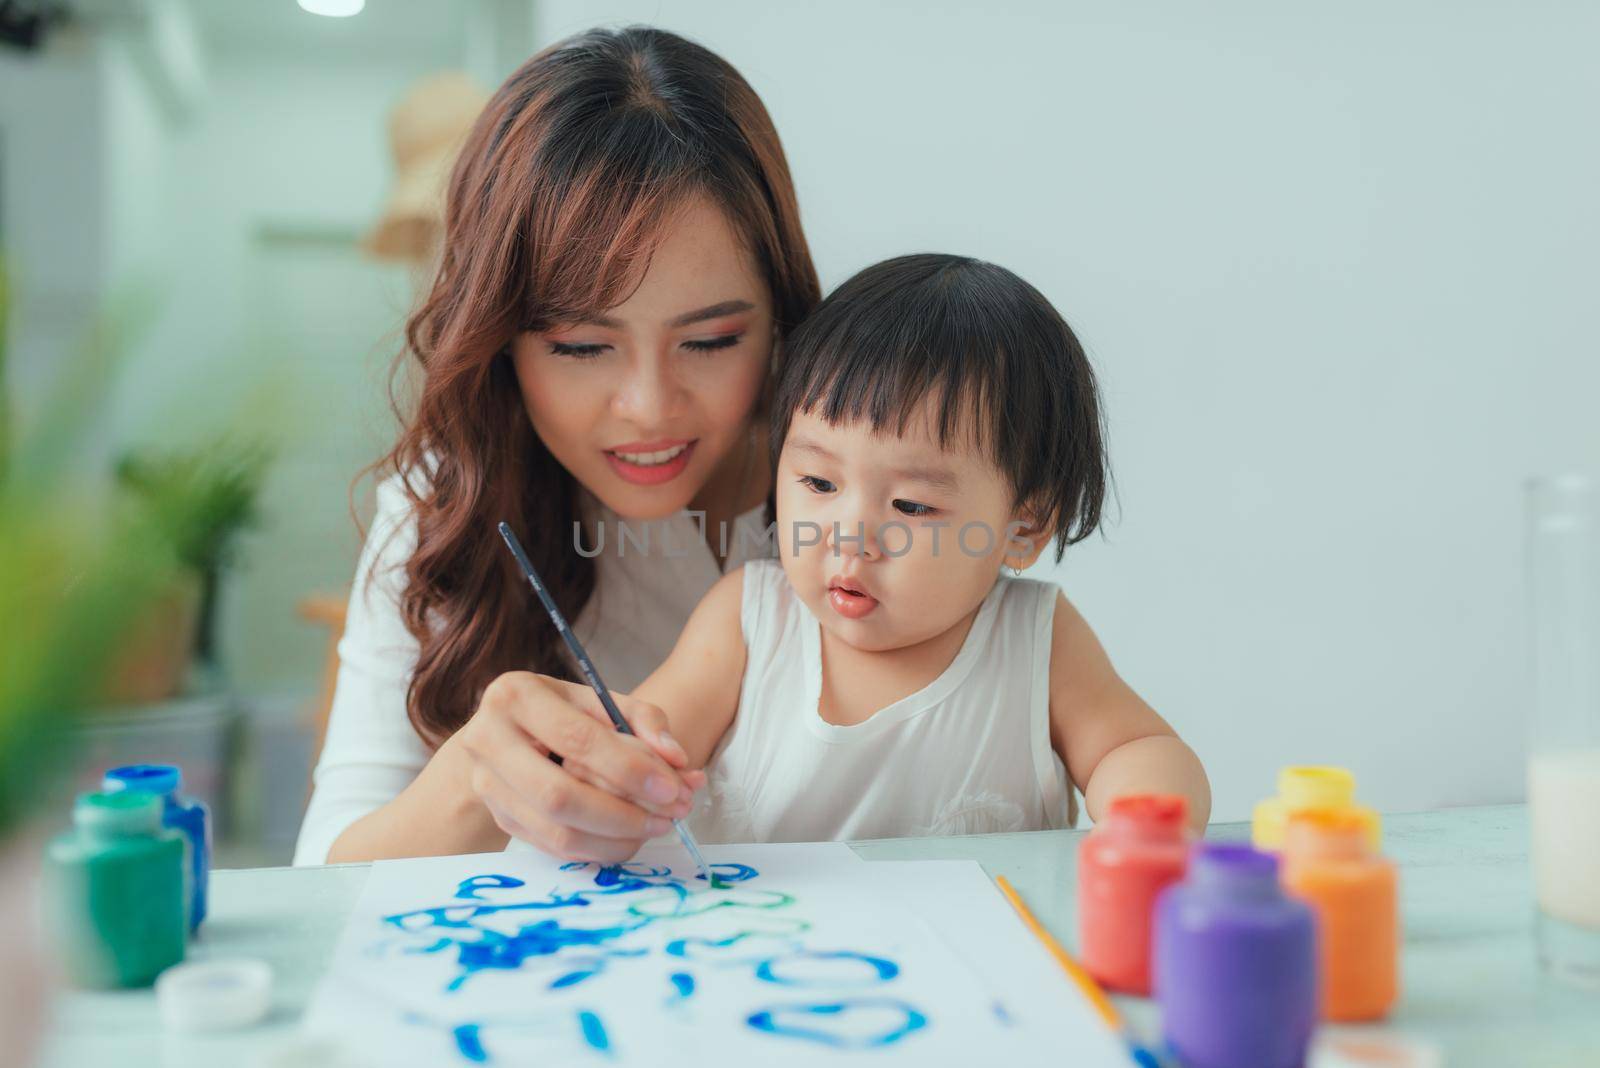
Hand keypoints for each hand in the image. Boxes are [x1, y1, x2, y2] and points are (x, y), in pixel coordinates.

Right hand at [446, 671, 705, 862]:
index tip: (671, 787)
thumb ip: (643, 720)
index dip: (627, 768)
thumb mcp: (598, 700)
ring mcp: (486, 785)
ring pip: (555, 831)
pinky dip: (598, 849)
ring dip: (615, 838)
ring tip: (655, 827)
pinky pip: (553, 848)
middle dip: (622, 814)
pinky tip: (628, 837)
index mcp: (516, 697)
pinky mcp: (499, 819)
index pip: (577, 739)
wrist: (507, 731)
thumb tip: (676, 758)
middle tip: (668, 816)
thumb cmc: (561, 712)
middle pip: (559, 796)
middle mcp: (488, 741)